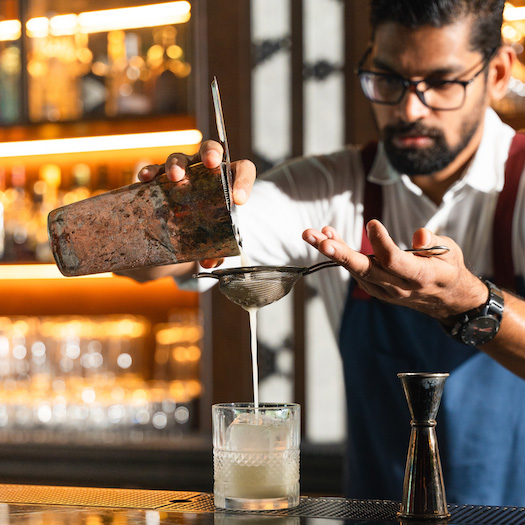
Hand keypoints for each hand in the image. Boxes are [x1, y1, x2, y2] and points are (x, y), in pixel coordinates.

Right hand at [137, 140, 255, 268]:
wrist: (186, 230)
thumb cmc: (209, 230)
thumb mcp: (216, 241)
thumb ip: (218, 252)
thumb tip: (209, 263)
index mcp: (228, 181)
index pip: (243, 170)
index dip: (243, 181)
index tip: (239, 200)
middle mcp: (206, 170)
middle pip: (211, 150)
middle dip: (210, 153)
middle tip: (209, 164)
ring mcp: (184, 171)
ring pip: (181, 157)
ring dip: (178, 164)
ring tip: (175, 177)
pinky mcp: (162, 178)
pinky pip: (156, 170)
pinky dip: (151, 171)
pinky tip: (145, 179)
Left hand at [302, 219, 487, 319]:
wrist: (446, 299)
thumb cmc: (447, 268)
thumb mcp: (450, 252)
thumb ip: (434, 243)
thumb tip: (419, 236)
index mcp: (419, 276)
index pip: (395, 261)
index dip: (381, 243)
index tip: (371, 223)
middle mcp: (397, 286)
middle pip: (365, 270)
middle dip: (341, 255)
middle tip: (320, 241)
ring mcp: (384, 290)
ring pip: (355, 270)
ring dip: (332, 252)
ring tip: (312, 234)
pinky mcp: (375, 288)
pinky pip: (355, 270)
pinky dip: (340, 254)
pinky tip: (326, 237)